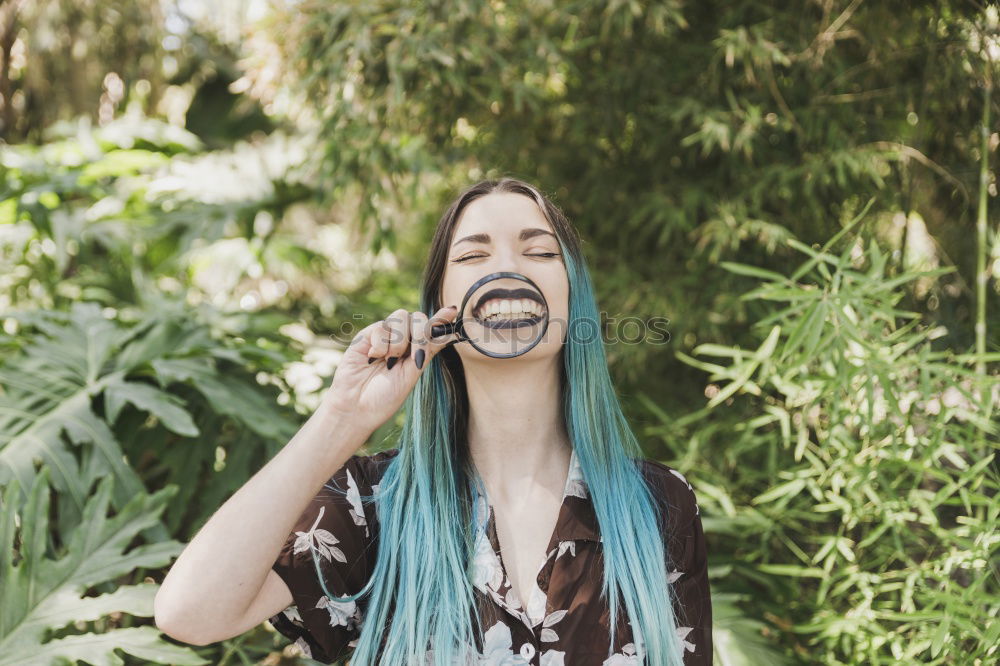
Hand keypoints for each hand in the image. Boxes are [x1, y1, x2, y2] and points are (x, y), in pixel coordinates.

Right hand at [318, 305, 460, 434]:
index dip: (441, 318)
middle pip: (418, 317)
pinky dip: (381, 345)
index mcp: (416, 349)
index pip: (431, 328)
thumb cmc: (385, 396)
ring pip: (401, 316)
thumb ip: (429, 350)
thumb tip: (452, 332)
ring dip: (399, 342)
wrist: (357, 407)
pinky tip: (372, 359)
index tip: (452, 311)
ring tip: (389, 361)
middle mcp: (401, 339)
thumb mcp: (413, 373)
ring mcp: (384, 336)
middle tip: (412, 358)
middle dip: (420, 335)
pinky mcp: (367, 335)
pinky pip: (381, 326)